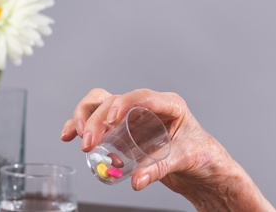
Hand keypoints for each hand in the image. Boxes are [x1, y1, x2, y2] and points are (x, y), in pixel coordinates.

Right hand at [61, 88, 274, 210]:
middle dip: (98, 119)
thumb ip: (159, 168)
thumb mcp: (184, 159)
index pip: (141, 96)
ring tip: (76, 137)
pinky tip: (69, 136)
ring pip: (102, 105)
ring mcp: (135, 118)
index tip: (111, 119)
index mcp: (169, 105)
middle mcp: (148, 107)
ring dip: (85, 117)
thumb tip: (136, 180)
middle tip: (89, 142)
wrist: (205, 170)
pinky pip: (99, 122)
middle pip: (115, 101)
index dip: (123, 103)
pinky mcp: (125, 132)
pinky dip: (83, 126)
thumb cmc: (203, 157)